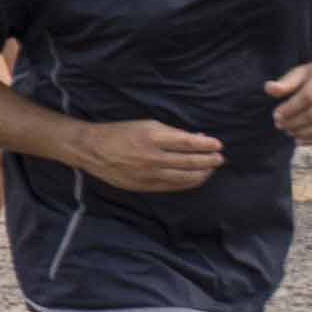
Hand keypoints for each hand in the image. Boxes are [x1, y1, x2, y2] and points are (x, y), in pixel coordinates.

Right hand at [77, 118, 227, 193]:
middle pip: (189, 162)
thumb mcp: (147, 125)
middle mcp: (151, 157)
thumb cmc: (120, 133)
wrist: (91, 150)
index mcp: (152, 138)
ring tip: (211, 169)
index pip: (188, 142)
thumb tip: (198, 138)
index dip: (206, 144)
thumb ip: (173, 133)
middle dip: (209, 160)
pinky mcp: (143, 186)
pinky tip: (195, 179)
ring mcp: (148, 174)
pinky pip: (172, 186)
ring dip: (202, 173)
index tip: (218, 144)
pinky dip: (187, 183)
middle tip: (220, 158)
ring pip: (184, 177)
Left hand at [266, 59, 311, 145]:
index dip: (290, 108)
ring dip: (303, 133)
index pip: (308, 97)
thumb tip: (268, 89)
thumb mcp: (302, 72)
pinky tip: (300, 140)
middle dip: (294, 122)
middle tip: (279, 125)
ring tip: (288, 132)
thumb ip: (286, 82)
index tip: (275, 115)